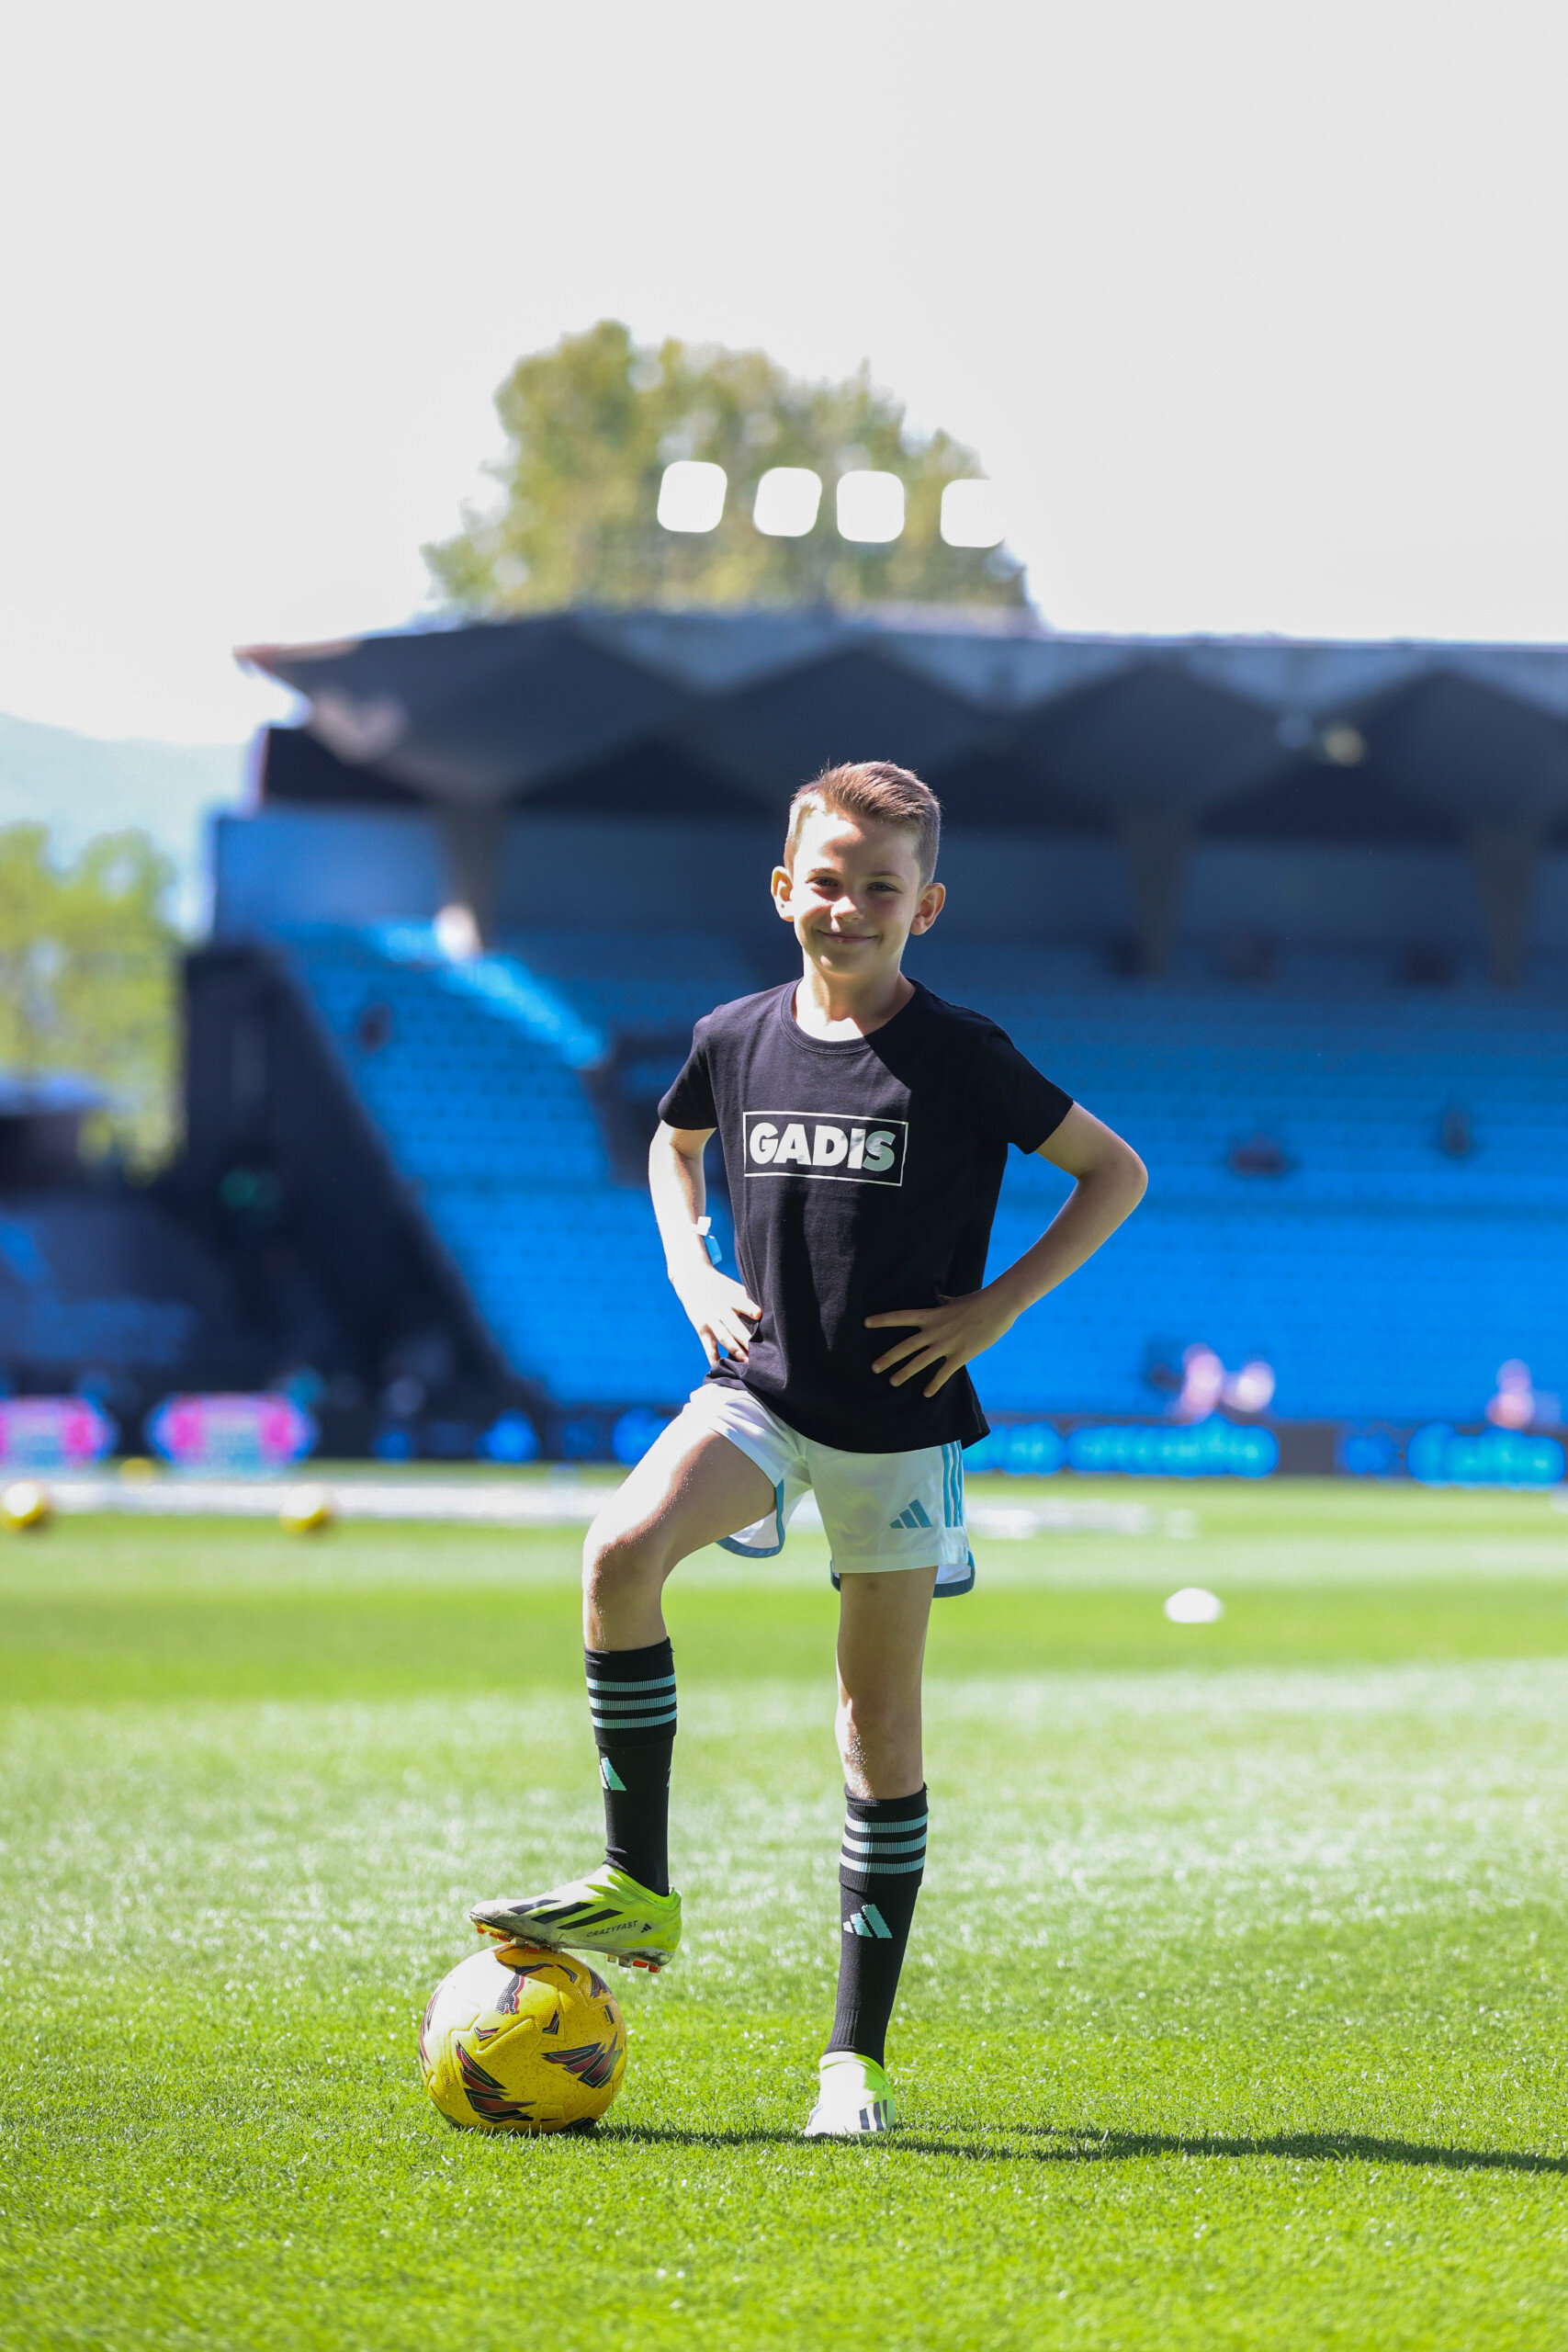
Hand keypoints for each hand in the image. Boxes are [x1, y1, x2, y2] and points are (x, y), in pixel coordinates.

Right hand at [675, 1263, 760, 1370]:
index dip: (750, 1310)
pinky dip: (713, 1358)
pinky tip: (719, 1367)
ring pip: (724, 1338)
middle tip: (759, 1353)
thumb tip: (763, 1314)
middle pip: (735, 1327)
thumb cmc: (719, 1285)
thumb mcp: (732, 1286)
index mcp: (730, 1298)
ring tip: (746, 1362)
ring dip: (734, 1350)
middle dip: (746, 1340)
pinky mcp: (702, 1329)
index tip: (759, 1315)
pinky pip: (708, 1346)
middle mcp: (720, 1310)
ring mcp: (710, 1321)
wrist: (692, 1281)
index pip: (741, 1303)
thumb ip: (746, 1298)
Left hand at [865, 1288, 1015, 1396]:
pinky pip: (944, 1373)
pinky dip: (934, 1384)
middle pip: (906, 1346)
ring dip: (905, 1373)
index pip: (901, 1316)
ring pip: (921, 1362)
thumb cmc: (978, 1300)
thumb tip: (938, 1299)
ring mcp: (948, 1344)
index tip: (865, 1322)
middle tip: (874, 1368)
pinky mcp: (962, 1354)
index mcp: (932, 1315)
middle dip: (888, 1357)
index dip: (883, 1319)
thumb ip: (943, 1303)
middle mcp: (936, 1330)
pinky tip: (926, 1394)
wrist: (999, 1304)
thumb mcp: (955, 1301)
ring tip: (893, 1382)